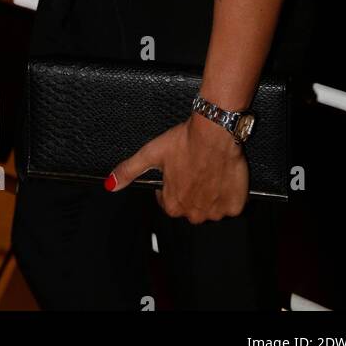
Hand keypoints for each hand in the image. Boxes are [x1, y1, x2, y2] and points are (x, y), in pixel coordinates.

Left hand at [104, 114, 249, 222]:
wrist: (215, 131)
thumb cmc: (184, 141)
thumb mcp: (151, 153)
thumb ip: (129, 171)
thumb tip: (110, 184)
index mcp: (172, 204)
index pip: (167, 203)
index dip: (170, 185)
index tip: (176, 171)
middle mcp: (194, 213)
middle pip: (190, 207)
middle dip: (190, 191)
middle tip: (193, 168)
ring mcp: (216, 211)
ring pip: (210, 208)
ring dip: (209, 194)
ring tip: (207, 170)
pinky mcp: (235, 205)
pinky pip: (230, 206)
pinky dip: (228, 194)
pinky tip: (222, 176)